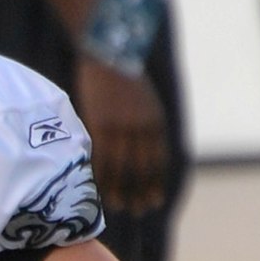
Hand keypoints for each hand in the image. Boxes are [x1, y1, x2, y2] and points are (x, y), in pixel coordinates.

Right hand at [74, 57, 168, 215]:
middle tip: (137, 210)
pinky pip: (101, 159)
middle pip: (143, 169)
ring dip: (121, 190)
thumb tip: (135, 154)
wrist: (106, 50)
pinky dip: (102, 177)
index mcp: (156, 121)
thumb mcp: (142, 102)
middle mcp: (142, 128)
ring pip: (122, 168)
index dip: (156, 183)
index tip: (154, 201)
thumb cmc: (121, 76)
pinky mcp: (101, 126)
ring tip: (119, 206)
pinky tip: (100, 190)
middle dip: (141, 192)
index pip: (159, 161)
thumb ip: (142, 126)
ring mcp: (121, 128)